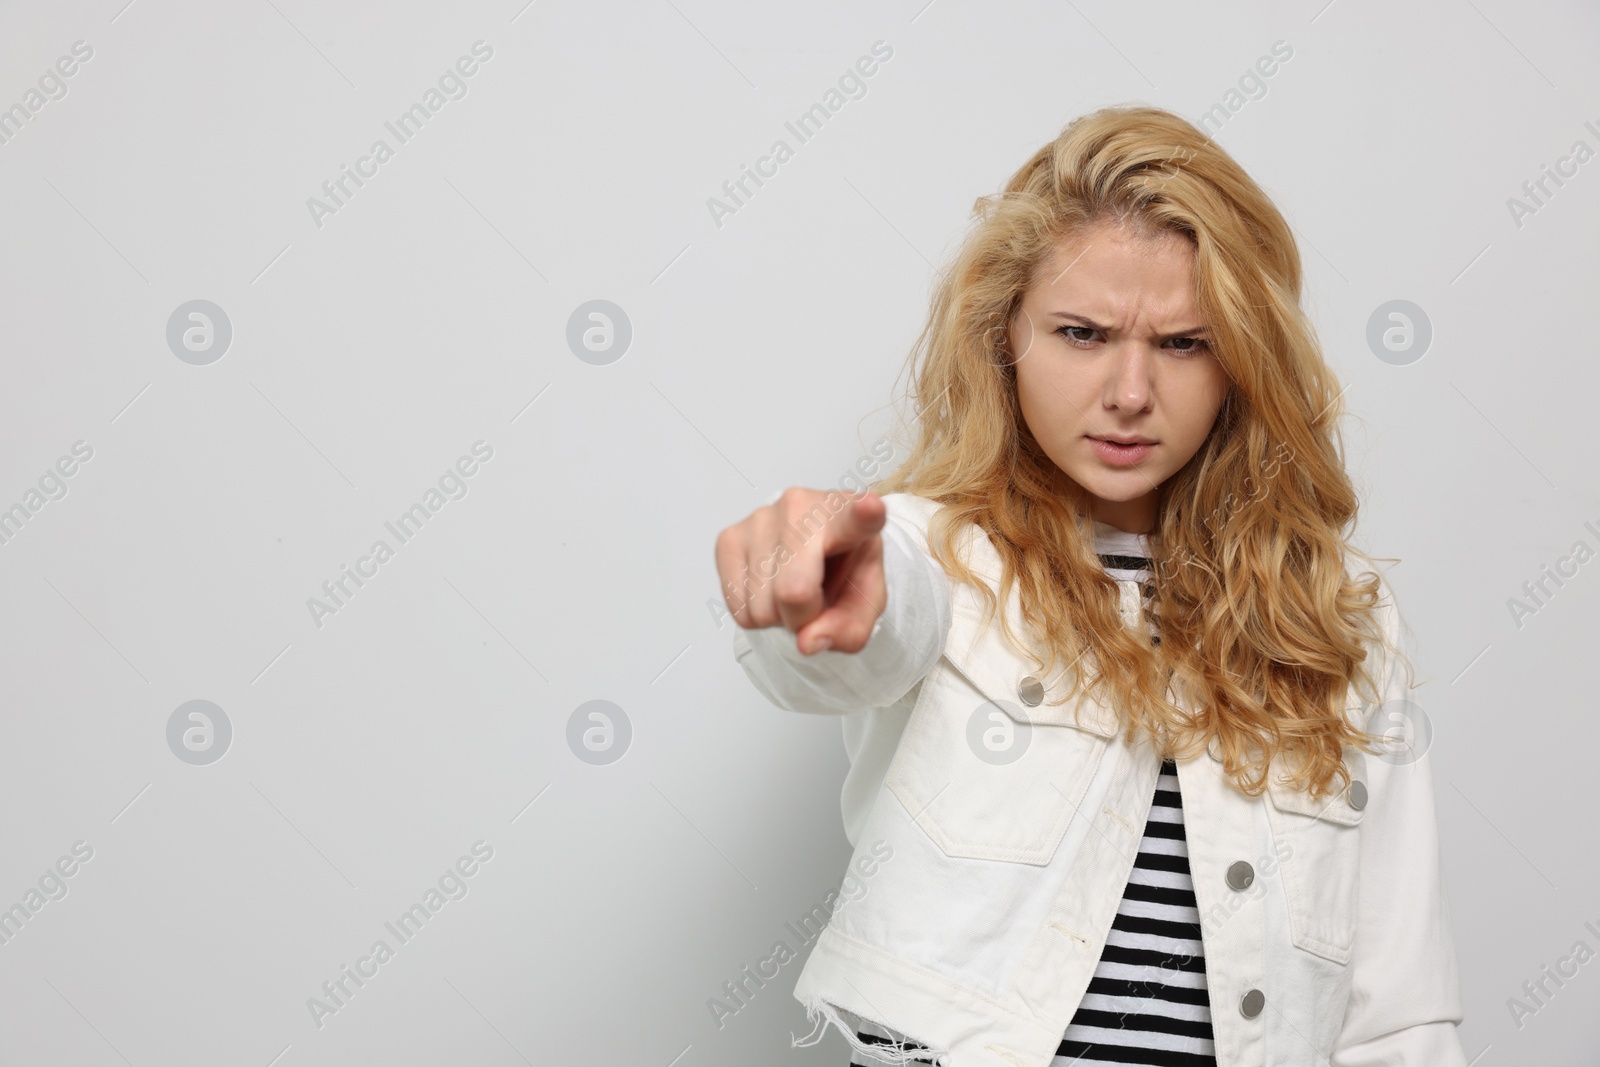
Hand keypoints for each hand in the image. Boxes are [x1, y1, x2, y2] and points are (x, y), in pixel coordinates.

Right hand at [714, 489, 888, 655]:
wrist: (813, 552)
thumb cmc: (843, 571)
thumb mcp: (864, 605)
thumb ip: (849, 629)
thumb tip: (807, 641)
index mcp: (849, 518)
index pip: (858, 517)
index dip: (864, 515)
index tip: (870, 507)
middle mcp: (801, 507)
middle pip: (793, 591)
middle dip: (803, 616)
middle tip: (815, 600)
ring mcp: (759, 518)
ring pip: (761, 606)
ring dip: (778, 614)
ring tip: (792, 586)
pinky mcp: (729, 536)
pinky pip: (738, 606)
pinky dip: (755, 611)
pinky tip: (769, 585)